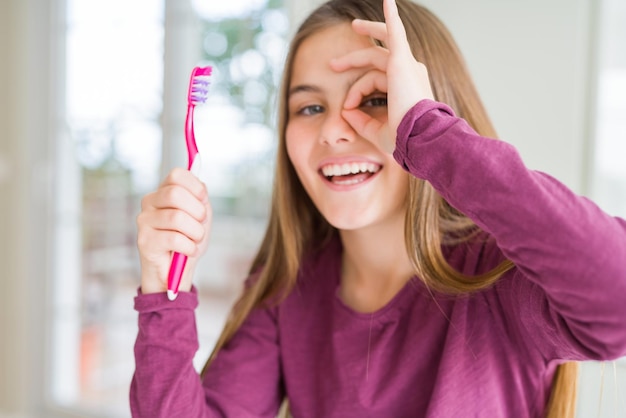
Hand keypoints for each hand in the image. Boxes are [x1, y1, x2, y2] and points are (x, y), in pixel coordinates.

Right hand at [136, 168, 211, 293]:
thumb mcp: (200, 216)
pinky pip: (174, 239)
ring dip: (195, 232)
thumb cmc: (188, 239)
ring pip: (176, 218)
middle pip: (175, 193)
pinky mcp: (144, 240)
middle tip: (200, 224)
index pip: (176, 175)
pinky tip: (188, 251)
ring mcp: (144, 221)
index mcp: (163, 191)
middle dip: (197, 211)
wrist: (175, 271)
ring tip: (195, 240)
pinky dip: (189, 247)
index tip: (203, 199)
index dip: (195, 186)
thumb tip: (201, 186)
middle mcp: (150, 202)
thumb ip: (200, 198)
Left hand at [330, 0, 433, 152]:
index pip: (373, 81)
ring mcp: (407, 65)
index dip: (355, 93)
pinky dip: (392, 17)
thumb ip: (362, 121)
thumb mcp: (378, 131)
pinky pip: (396, 32)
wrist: (419, 137)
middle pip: (375, 59)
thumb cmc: (405, 138)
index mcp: (405, 88)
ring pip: (379, 47)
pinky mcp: (402, 61)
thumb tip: (345, 112)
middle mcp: (409, 73)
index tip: (346, 108)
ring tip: (354, 25)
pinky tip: (388, 0)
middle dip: (354, 59)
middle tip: (334, 64)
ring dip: (367, 33)